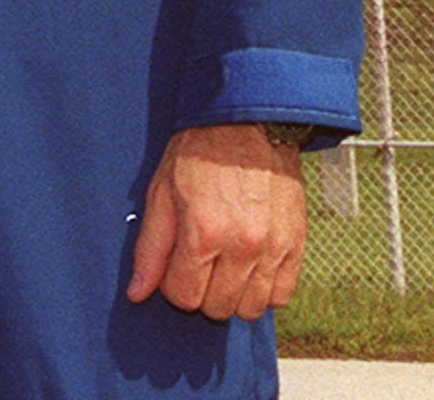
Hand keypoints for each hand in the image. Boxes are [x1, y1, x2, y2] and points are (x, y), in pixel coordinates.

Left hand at [125, 123, 307, 320]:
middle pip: (218, 307)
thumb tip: (137, 293)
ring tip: (223, 267)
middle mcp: (242, 246)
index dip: (173, 286)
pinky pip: (281, 295)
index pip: (184, 297)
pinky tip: (249, 268)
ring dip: (232, 296)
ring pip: (251, 308)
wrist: (248, 124)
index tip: (174, 267)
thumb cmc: (199, 154)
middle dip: (201, 293)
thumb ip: (150, 248)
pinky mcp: (296, 244)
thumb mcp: (161, 193)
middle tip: (197, 264)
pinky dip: (263, 290)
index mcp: (204, 232)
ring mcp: (274, 247)